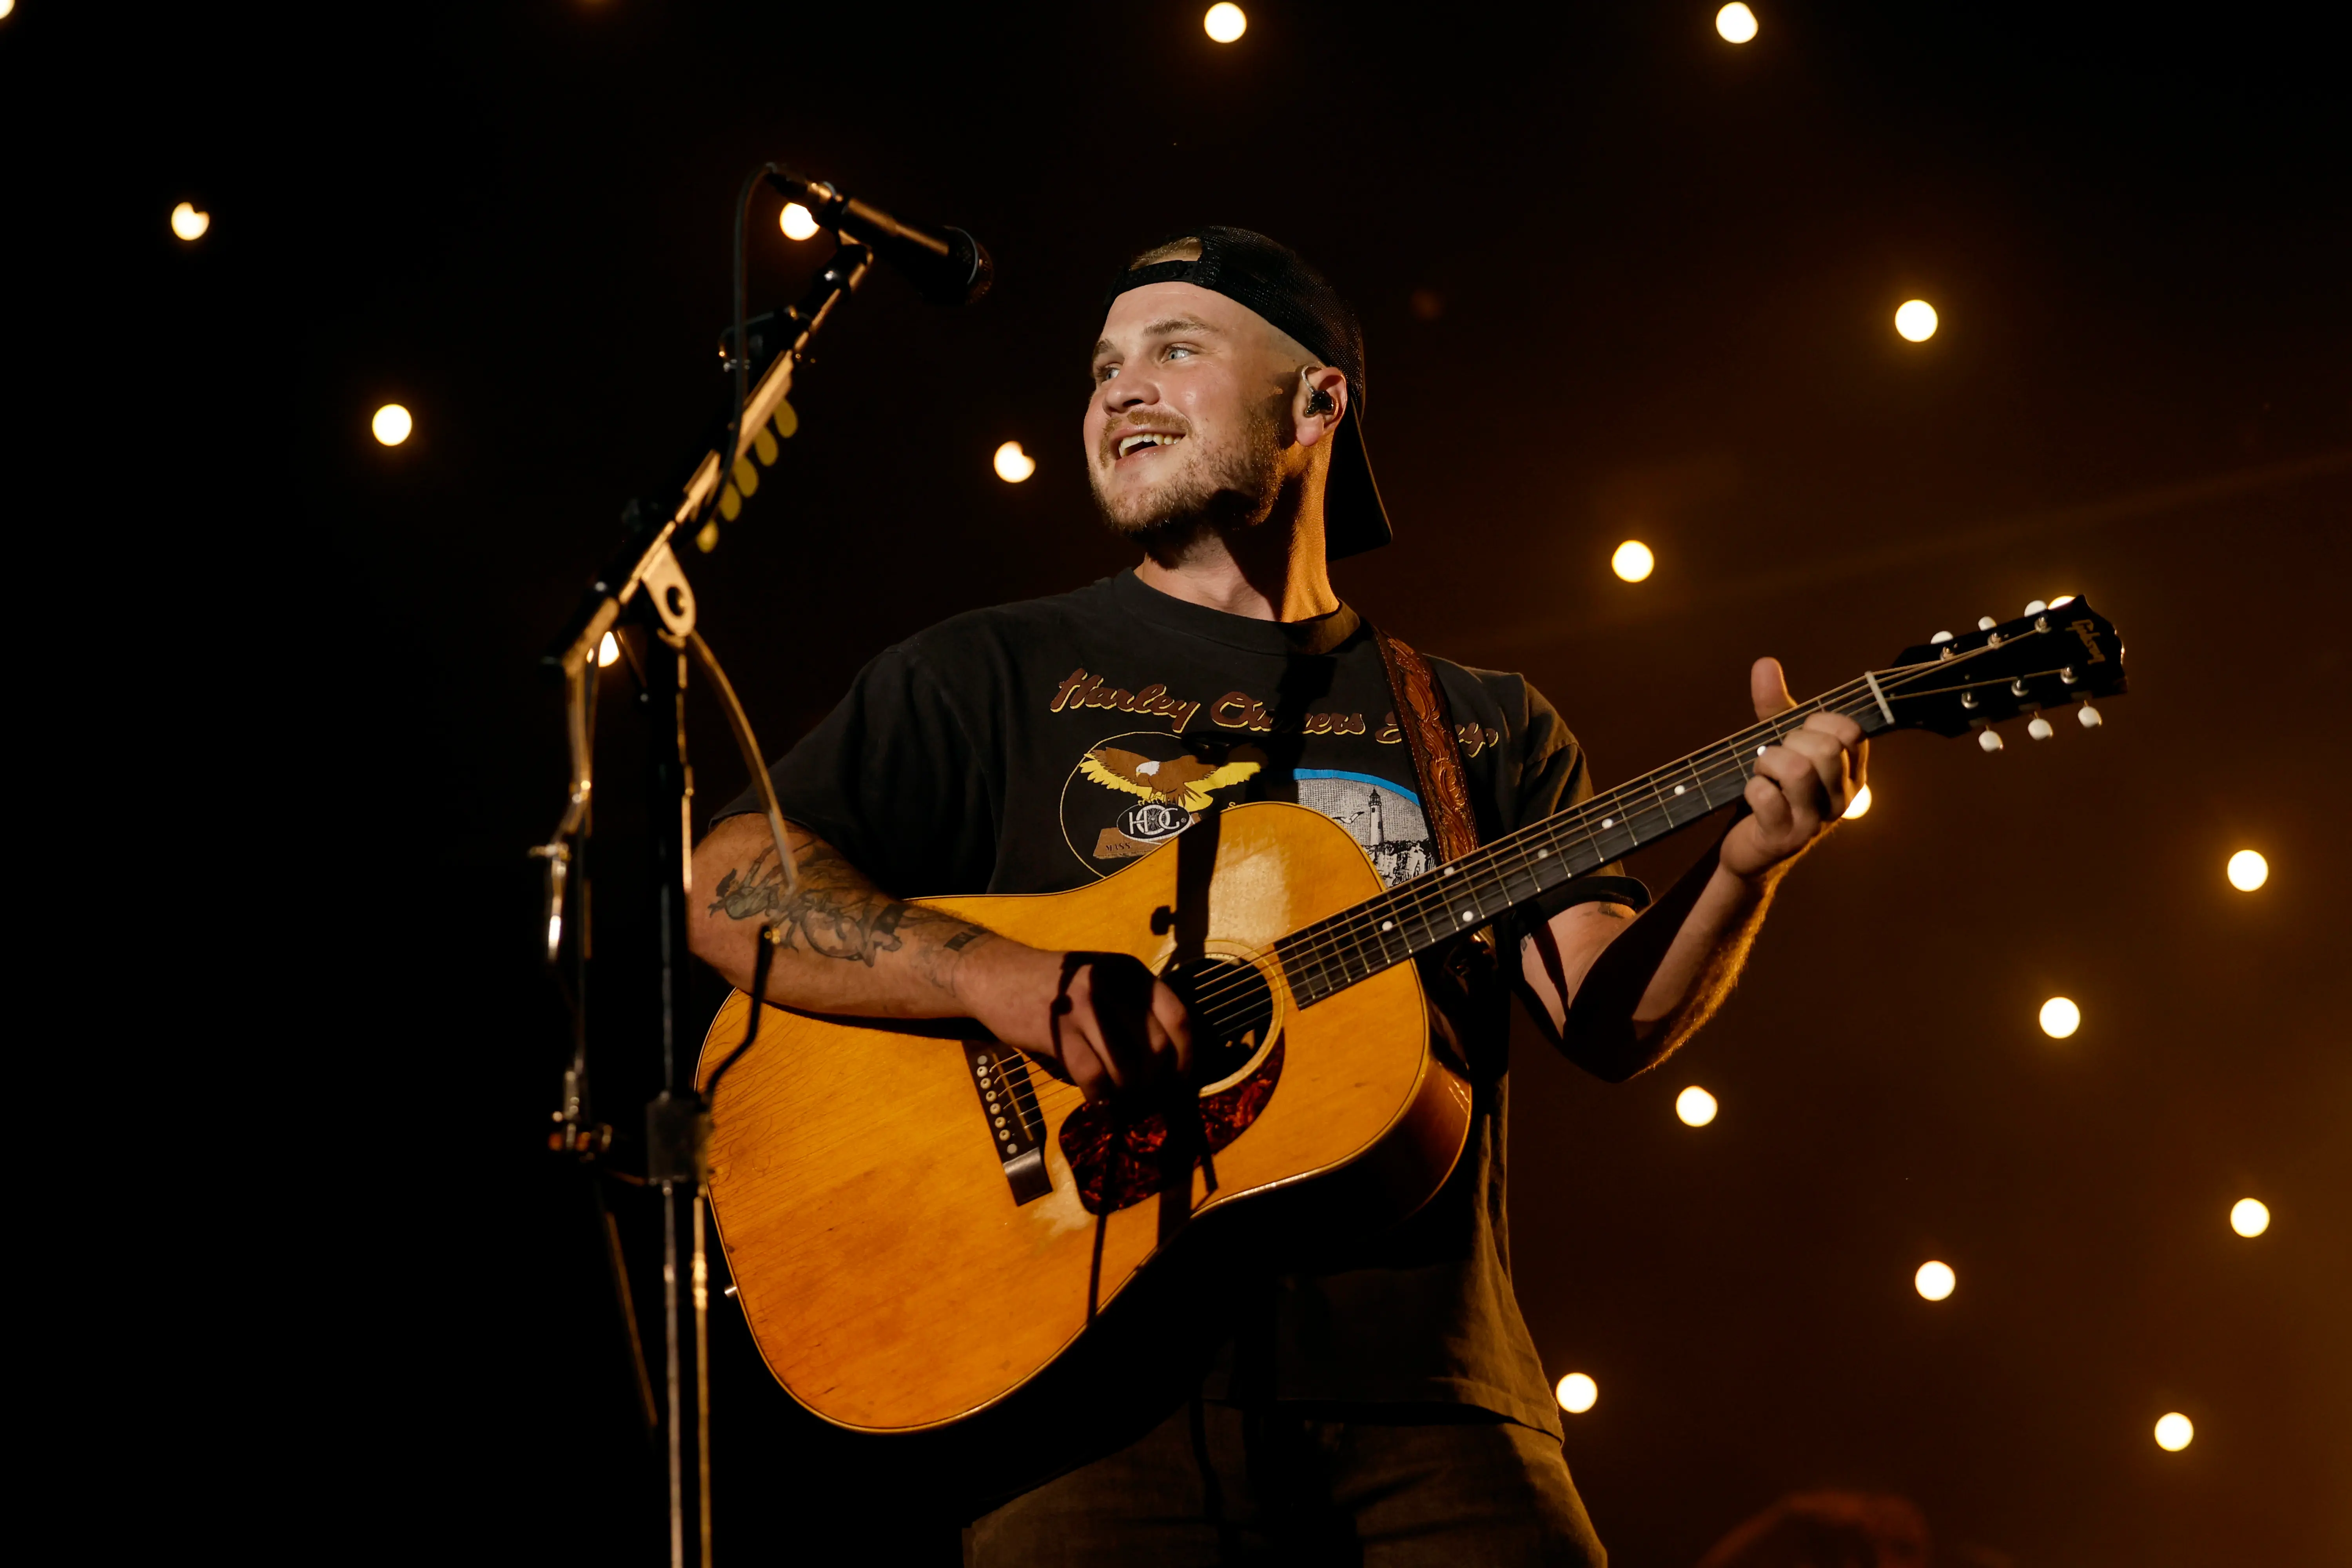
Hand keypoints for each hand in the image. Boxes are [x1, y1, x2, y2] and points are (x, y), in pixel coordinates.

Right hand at [955, 942, 1193, 1101]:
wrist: (996, 975)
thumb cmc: (1057, 987)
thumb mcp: (1104, 981)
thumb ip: (1135, 1010)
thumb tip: (1170, 1065)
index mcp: (1132, 973)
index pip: (1179, 1018)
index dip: (1187, 1058)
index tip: (1183, 1084)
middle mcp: (1113, 986)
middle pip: (1157, 1048)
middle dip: (1158, 1084)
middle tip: (1149, 1101)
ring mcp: (1084, 1008)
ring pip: (1128, 1067)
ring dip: (1130, 1096)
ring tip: (1124, 1105)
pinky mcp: (1057, 1033)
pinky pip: (1094, 1078)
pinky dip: (1103, 1102)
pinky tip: (1101, 1109)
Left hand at [1720, 657, 1867, 881]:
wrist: (1753, 849)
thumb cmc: (1773, 790)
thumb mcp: (1778, 744)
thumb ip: (1775, 705)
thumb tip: (1765, 662)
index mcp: (1851, 773)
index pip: (1851, 731)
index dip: (1817, 722)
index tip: (1798, 736)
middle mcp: (1841, 799)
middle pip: (1826, 748)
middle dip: (1790, 741)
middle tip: (1776, 757)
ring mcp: (1815, 822)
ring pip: (1796, 769)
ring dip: (1767, 762)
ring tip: (1763, 773)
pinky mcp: (1785, 838)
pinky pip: (1765, 795)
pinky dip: (1751, 786)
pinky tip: (1753, 794)